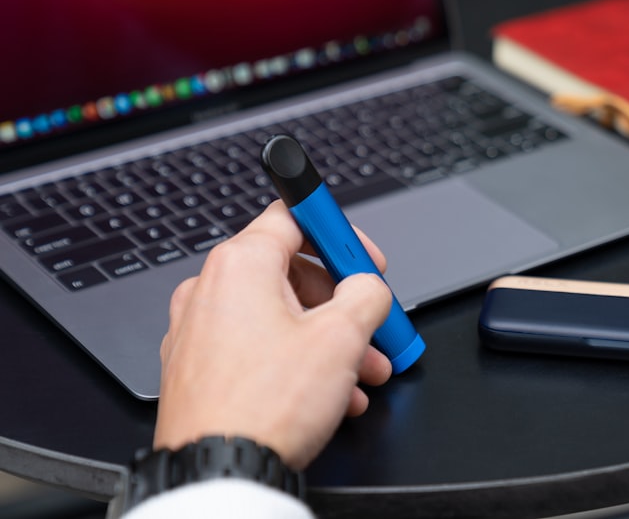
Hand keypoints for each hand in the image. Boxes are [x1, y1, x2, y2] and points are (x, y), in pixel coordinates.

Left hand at [154, 201, 392, 469]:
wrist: (220, 471)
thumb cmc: (265, 405)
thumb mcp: (342, 337)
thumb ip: (367, 295)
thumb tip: (369, 288)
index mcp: (240, 264)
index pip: (294, 216)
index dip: (340, 234)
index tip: (363, 257)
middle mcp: (210, 289)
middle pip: (292, 272)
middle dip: (343, 302)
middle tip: (372, 323)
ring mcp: (199, 330)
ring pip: (279, 316)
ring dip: (328, 339)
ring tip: (362, 372)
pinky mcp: (197, 368)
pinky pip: (257, 347)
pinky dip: (297, 360)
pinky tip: (330, 393)